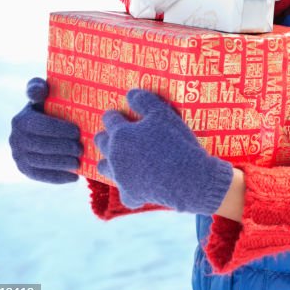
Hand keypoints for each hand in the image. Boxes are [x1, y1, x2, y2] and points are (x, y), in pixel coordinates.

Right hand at [9, 78, 82, 183]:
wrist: (49, 127)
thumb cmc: (54, 107)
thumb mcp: (48, 95)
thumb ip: (41, 89)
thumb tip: (38, 90)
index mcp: (21, 119)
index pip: (37, 125)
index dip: (57, 129)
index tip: (77, 130)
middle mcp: (14, 138)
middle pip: (38, 145)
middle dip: (61, 147)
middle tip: (81, 148)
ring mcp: (17, 154)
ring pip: (38, 162)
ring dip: (60, 163)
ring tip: (78, 162)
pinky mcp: (24, 168)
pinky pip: (38, 176)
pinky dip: (57, 177)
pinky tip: (74, 177)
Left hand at [94, 89, 233, 213]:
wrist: (188, 177)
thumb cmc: (175, 142)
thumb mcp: (163, 114)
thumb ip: (145, 101)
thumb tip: (130, 93)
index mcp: (121, 134)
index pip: (110, 119)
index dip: (114, 115)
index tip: (117, 114)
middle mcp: (114, 156)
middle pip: (101, 142)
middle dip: (106, 136)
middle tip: (116, 134)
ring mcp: (120, 177)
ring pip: (104, 167)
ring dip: (110, 161)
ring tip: (121, 159)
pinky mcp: (130, 196)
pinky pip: (125, 192)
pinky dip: (131, 188)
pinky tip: (139, 186)